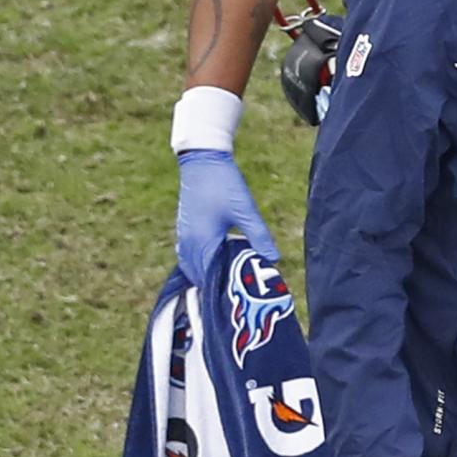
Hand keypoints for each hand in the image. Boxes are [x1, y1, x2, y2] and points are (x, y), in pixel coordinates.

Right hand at [174, 148, 278, 279]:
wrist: (202, 160)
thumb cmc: (224, 184)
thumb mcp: (246, 211)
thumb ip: (259, 237)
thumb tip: (273, 260)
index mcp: (202, 241)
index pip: (209, 276)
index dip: (222, 288)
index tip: (238, 296)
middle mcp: (188, 242)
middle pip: (198, 274)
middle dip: (214, 284)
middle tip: (235, 292)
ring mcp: (183, 234)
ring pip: (191, 265)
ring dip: (205, 274)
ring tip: (227, 280)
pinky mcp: (184, 227)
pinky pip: (188, 255)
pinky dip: (199, 263)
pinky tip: (215, 262)